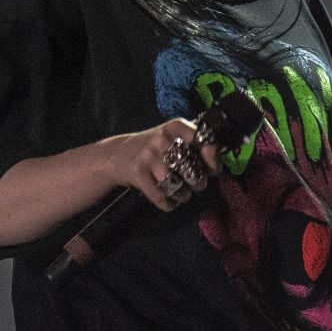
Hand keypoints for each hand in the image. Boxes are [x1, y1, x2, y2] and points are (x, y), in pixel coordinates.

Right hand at [105, 117, 222, 210]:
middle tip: (194, 183)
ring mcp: (149, 156)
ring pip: (179, 187)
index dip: (213, 159)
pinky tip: (167, 199)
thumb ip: (196, 145)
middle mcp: (163, 138)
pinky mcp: (138, 174)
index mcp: (176, 126)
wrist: (115, 155)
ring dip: (183, 195)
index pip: (205, 141)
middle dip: (198, 183)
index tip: (211, 168)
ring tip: (180, 192)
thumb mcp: (172, 137)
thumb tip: (216, 164)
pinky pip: (162, 198)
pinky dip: (168, 204)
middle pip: (194, 171)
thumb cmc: (154, 149)